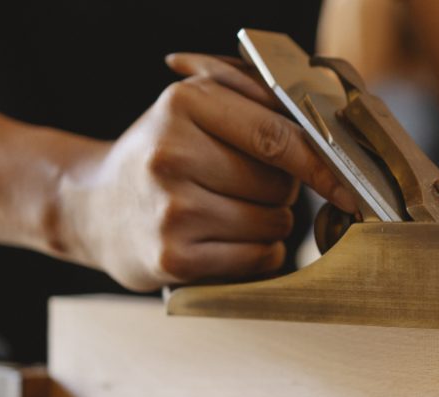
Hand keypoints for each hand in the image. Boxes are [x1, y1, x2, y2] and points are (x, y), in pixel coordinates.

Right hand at [57, 54, 354, 290]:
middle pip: (278, 184)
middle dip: (282, 190)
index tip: (347, 183)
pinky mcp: (174, 257)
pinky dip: (258, 253)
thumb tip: (325, 122)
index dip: (322, 163)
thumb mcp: (193, 106)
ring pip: (272, 223)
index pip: (277, 136)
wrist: (91, 208)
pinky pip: (257, 257)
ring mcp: (171, 209)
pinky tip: (227, 240)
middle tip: (248, 187)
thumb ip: (254, 97)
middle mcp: (173, 154)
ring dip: (269, 223)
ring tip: (230, 212)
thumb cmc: (160, 155)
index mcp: (185, 104)